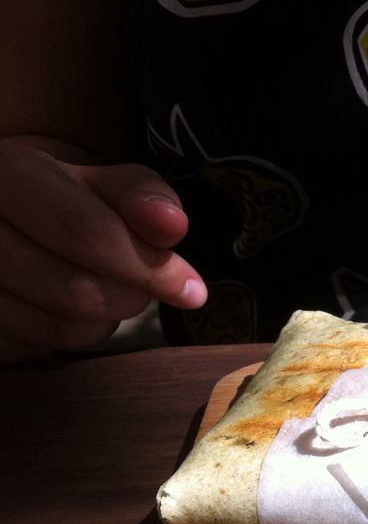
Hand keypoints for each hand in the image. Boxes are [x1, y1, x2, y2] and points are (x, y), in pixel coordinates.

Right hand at [0, 137, 205, 363]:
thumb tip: (173, 225)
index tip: (193, 290)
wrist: (8, 216)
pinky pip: (38, 349)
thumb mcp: (106, 184)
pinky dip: (74, 335)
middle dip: (131, 297)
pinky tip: (76, 310)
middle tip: (145, 288)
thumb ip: (143, 196)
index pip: (86, 231)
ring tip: (110, 292)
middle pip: (76, 290)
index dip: (149, 266)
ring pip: (59, 327)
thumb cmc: (68, 197)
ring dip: (106, 320)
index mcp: (10, 174)